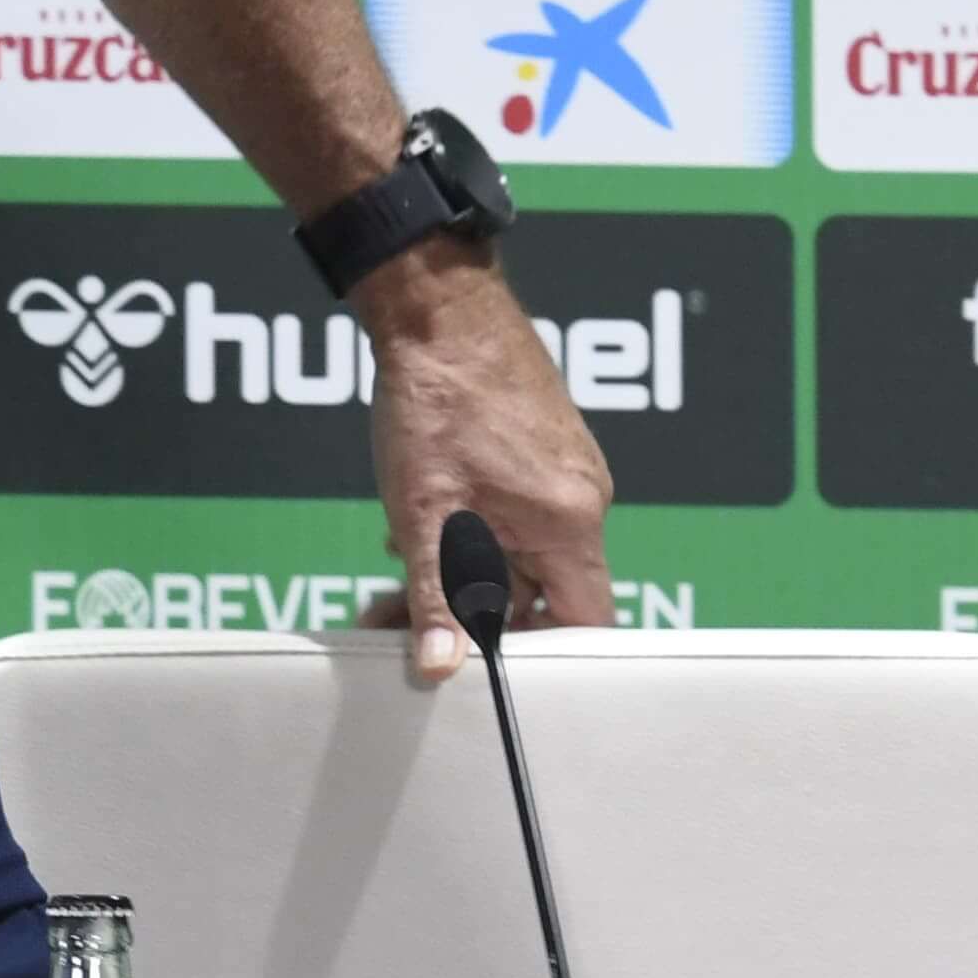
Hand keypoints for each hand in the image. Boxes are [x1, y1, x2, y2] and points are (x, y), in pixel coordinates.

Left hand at [354, 236, 614, 680]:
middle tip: (403, 623)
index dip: (541, 657)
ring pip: (519, 557)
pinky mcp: (541, 454)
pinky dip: (467, 537)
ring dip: (460, 576)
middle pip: (543, 593)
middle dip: (474, 617)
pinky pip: (514, 520)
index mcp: (572, 520)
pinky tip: (412, 532)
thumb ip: (435, 593)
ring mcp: (564, 474)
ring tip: (391, 585)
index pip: (586, 622)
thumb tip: (442, 664)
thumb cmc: (436, 398)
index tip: (486, 670)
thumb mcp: (424, 512)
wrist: (437, 306)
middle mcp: (583, 499)